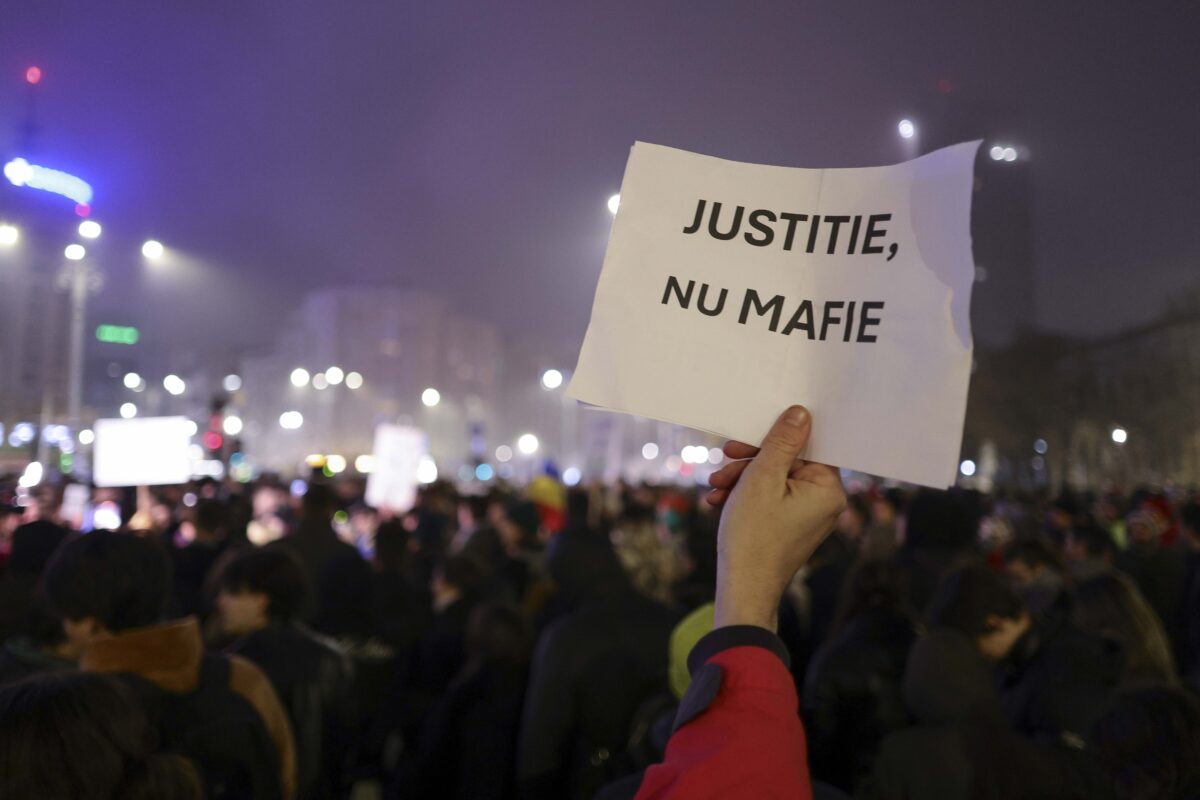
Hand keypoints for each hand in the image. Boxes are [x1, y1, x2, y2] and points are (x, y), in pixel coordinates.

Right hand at [707, 406, 845, 630]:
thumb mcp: (762, 478)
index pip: (806, 447)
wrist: (742, 587)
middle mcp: (825, 502)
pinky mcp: (791, 526)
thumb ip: (782, 443)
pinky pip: (771, 499)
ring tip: (716, 487)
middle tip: (724, 463)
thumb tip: (801, 413)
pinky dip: (746, 497)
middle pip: (787, 463)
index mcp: (828, 489)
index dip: (774, 439)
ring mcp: (808, 516)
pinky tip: (721, 501)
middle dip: (750, 463)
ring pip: (774, 480)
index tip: (746, 440)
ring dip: (742, 479)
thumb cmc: (753, 535)